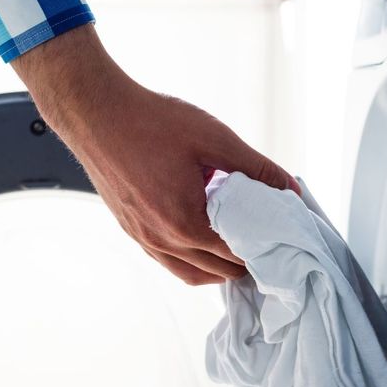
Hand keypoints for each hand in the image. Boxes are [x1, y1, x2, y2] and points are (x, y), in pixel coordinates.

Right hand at [13, 24, 299, 284]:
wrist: (96, 113)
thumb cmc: (150, 122)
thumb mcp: (213, 139)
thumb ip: (255, 168)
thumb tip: (290, 189)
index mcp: (185, 222)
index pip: (237, 255)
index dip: (265, 250)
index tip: (282, 241)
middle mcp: (161, 239)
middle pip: (216, 271)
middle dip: (245, 262)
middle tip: (267, 244)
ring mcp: (141, 237)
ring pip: (190, 273)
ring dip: (218, 267)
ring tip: (237, 248)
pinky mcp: (129, 228)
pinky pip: (166, 260)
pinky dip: (191, 260)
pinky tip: (200, 239)